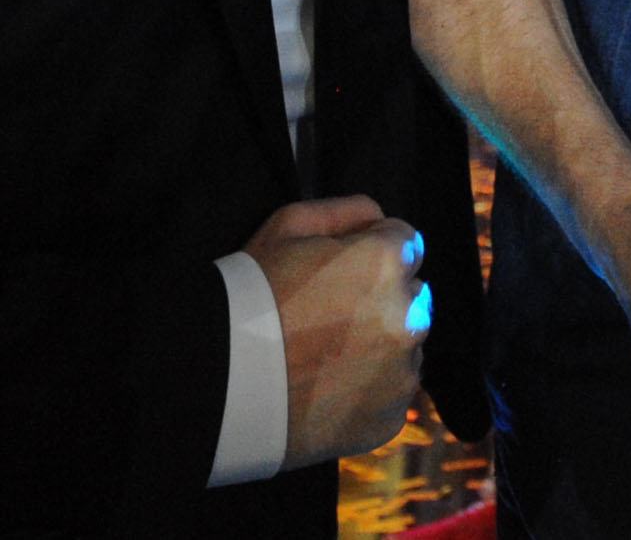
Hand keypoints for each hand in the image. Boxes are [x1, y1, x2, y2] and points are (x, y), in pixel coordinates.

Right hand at [245, 193, 429, 464]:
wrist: (220, 384)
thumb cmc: (251, 294)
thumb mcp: (287, 225)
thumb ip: (346, 211)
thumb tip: (380, 221)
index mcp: (387, 262)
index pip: (406, 243)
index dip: (370, 252)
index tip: (340, 271)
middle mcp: (408, 317)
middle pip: (410, 296)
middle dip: (381, 298)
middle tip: (330, 315)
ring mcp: (401, 373)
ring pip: (406, 347)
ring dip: (382, 345)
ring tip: (327, 356)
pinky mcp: (389, 419)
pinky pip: (392, 393)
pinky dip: (370, 390)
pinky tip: (329, 388)